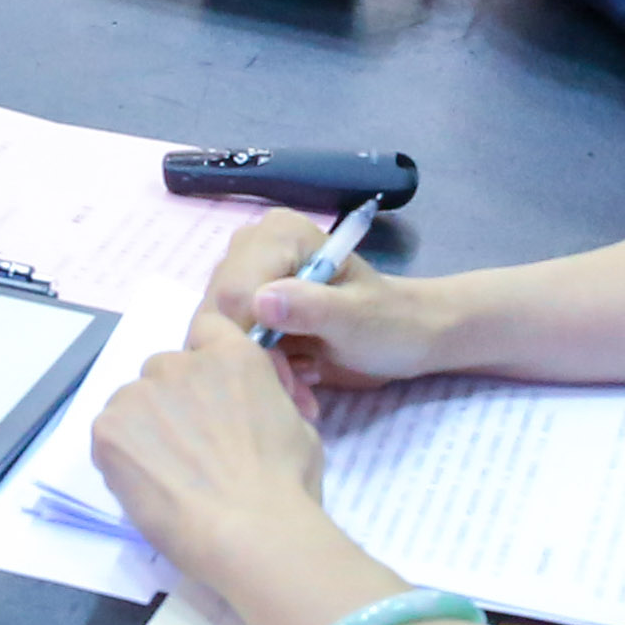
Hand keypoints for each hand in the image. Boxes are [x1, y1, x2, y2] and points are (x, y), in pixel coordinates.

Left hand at [82, 312, 334, 582]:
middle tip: (190, 451)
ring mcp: (139, 394)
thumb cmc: (286, 486)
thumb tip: (248, 408)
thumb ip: (262, 400)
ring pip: (133, 405)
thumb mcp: (297, 426)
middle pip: (164, 371)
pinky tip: (149, 487)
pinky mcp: (108, 428)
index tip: (208, 397)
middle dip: (173, 403)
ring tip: (169, 477)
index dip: (205, 365)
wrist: (250, 532)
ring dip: (145, 430)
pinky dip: (122, 458)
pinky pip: (110, 436)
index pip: (208, 331)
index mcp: (232, 357)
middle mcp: (180, 363)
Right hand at [205, 209, 467, 385]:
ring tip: (303, 387)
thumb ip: (312, 307)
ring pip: (220, 333)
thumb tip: (260, 302)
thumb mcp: (357, 317)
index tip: (291, 376)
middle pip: (219, 313)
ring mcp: (244, 277)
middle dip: (255, 358)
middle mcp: (251, 247)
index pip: (234, 292)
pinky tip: (296, 380)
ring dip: (260, 369)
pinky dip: (260, 370)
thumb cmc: (388, 322)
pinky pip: (229, 344)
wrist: (405, 336)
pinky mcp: (244, 308)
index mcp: (278, 234)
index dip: (251, 339)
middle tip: (299, 390)